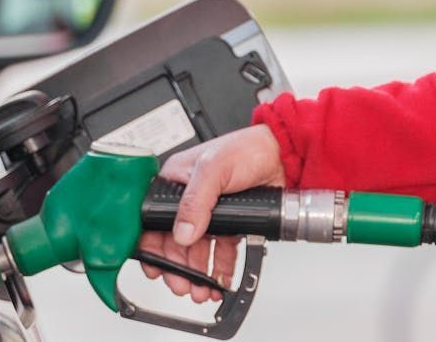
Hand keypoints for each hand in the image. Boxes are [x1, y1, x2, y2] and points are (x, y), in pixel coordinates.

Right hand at [138, 124, 284, 301]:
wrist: (283, 154)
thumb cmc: (246, 148)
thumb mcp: (213, 168)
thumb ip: (195, 201)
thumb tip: (182, 232)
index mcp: (174, 181)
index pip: (153, 218)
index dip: (152, 246)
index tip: (156, 268)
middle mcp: (189, 198)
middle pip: (175, 240)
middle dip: (177, 267)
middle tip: (182, 284)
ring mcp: (209, 212)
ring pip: (196, 250)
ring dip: (197, 272)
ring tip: (200, 289)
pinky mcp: (230, 222)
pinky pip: (220, 250)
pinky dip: (218, 267)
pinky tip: (219, 280)